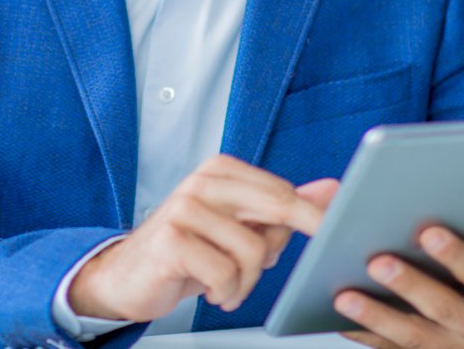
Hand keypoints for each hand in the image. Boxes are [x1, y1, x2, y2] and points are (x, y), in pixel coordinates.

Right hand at [68, 155, 338, 321]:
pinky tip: (212, 292)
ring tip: (230, 287)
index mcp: (221, 171)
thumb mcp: (238, 229)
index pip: (283, 191)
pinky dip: (226, 292)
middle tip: (276, 265)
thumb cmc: (189, 251)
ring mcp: (185, 208)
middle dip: (287, 243)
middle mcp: (203, 182)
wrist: (128, 276)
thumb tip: (332, 190)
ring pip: (253, 250)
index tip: (335, 233)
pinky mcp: (171, 240)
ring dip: (247, 282)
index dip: (311, 219)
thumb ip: (283, 209)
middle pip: (276, 207)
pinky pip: (225, 273)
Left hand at [335, 194, 463, 348]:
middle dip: (409, 285)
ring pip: (414, 336)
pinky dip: (366, 336)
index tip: (428, 232)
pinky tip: (339, 319)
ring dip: (378, 317)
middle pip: (443, 308)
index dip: (455, 254)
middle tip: (376, 261)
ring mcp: (454, 347)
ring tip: (344, 296)